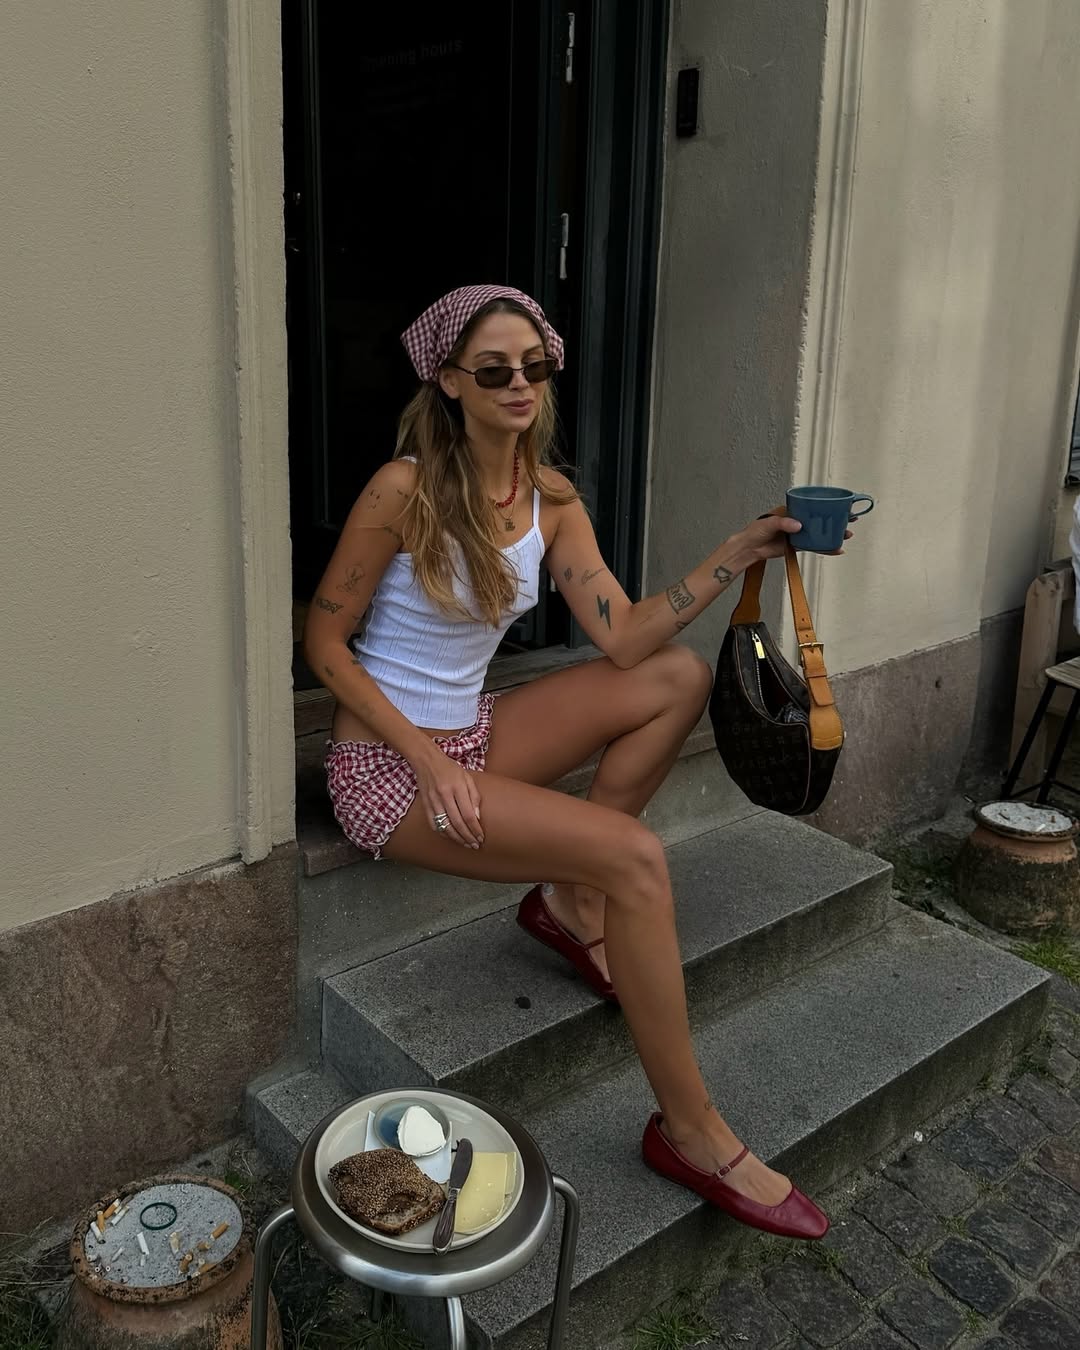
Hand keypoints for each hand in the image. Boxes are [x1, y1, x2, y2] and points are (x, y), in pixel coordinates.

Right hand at [412, 747, 483, 848]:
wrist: (426, 761)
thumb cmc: (450, 768)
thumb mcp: (467, 778)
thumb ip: (474, 797)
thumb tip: (478, 818)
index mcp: (457, 787)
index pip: (468, 814)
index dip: (475, 829)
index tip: (481, 837)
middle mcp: (444, 795)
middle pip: (457, 823)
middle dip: (468, 837)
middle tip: (475, 845)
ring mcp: (433, 801)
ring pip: (445, 826)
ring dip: (457, 838)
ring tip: (466, 844)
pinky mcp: (425, 805)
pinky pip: (434, 824)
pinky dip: (443, 833)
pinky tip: (451, 837)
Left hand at [737, 512, 853, 559]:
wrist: (749, 548)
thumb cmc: (755, 531)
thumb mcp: (769, 523)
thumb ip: (784, 523)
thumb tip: (798, 525)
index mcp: (792, 510)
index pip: (813, 505)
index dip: (828, 505)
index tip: (841, 505)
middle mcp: (797, 520)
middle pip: (820, 519)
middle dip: (836, 519)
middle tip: (850, 519)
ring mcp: (798, 533)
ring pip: (819, 533)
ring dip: (833, 534)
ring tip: (846, 535)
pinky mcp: (797, 545)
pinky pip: (813, 546)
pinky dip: (824, 548)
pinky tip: (835, 549)